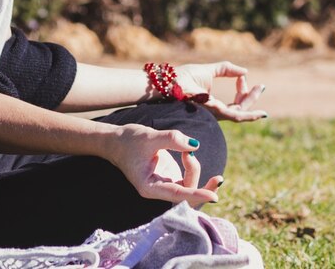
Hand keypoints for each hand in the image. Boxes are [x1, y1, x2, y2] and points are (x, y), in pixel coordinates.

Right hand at [106, 124, 223, 204]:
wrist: (116, 141)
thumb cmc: (128, 140)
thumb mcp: (149, 137)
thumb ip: (172, 139)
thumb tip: (194, 145)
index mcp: (149, 187)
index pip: (177, 195)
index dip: (196, 195)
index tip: (213, 195)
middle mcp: (158, 189)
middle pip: (186, 196)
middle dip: (202, 187)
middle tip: (218, 178)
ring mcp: (164, 184)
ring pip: (188, 187)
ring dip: (195, 170)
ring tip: (185, 150)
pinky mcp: (169, 177)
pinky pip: (187, 180)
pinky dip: (193, 169)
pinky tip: (190, 156)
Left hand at [177, 62, 267, 121]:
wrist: (169, 82)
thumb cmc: (183, 77)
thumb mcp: (210, 70)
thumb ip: (226, 69)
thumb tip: (244, 71)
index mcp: (213, 104)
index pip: (235, 104)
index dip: (243, 91)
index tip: (242, 77)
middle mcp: (215, 112)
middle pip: (240, 109)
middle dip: (251, 98)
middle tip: (261, 87)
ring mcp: (215, 114)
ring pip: (240, 113)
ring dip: (252, 101)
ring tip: (260, 88)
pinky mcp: (214, 112)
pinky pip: (236, 116)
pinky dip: (250, 115)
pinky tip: (260, 112)